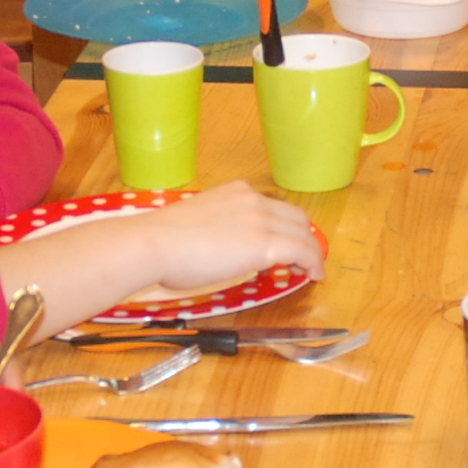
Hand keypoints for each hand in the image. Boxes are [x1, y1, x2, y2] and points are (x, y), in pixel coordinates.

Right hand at [107, 186, 321, 305]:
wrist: (153, 244)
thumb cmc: (161, 241)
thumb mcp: (195, 222)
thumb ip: (216, 228)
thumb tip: (219, 248)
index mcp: (235, 191)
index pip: (273, 206)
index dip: (286, 226)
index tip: (287, 242)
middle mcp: (251, 199)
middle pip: (295, 217)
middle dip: (304, 237)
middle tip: (303, 258)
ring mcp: (259, 220)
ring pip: (303, 233)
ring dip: (311, 252)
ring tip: (311, 270)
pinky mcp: (264, 243)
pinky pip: (302, 251)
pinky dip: (313, 263)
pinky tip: (313, 276)